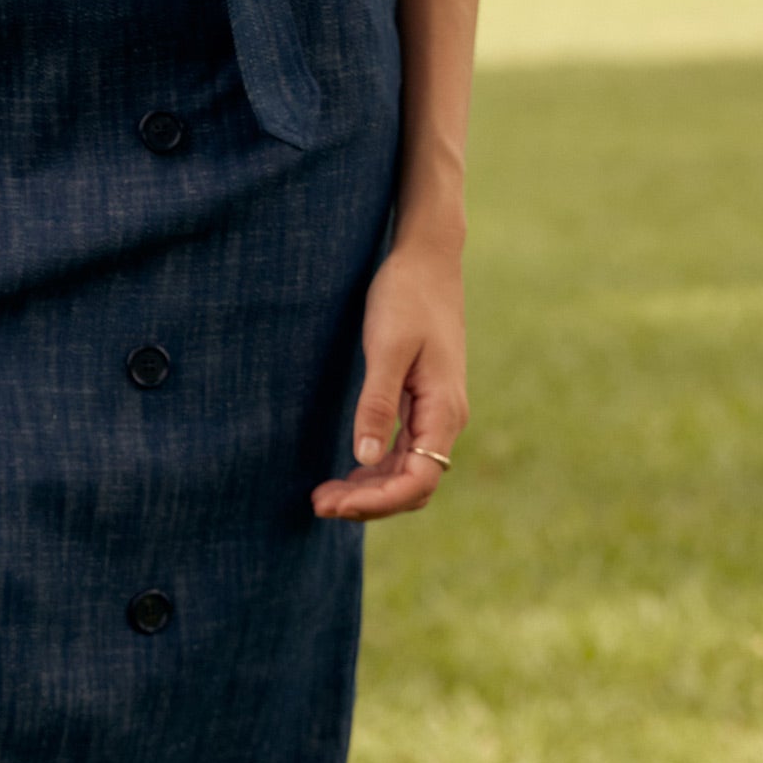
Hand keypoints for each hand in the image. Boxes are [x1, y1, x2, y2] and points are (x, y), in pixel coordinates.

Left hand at [310, 231, 467, 520]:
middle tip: (318, 503)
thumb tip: (366, 458)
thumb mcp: (387, 348)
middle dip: (368, 503)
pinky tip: (348, 474)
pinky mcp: (422, 404)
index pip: (418, 480)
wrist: (426, 259)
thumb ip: (377, 404)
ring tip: (324, 495)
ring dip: (369, 491)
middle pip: (412, 485)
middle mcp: (445, 419)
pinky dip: (376, 471)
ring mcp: (436, 413)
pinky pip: (403, 453)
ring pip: (406, 473)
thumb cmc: (406, 296)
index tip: (335, 504)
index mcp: (444, 410)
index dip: (378, 502)